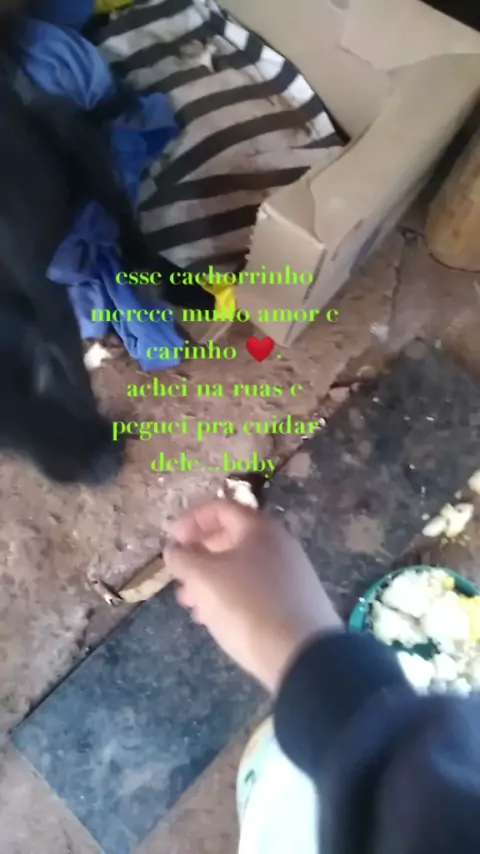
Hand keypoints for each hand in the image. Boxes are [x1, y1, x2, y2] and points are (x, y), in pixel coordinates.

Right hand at [164, 499, 342, 692]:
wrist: (302, 654)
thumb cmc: (248, 606)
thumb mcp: (205, 578)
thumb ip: (183, 558)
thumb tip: (174, 549)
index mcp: (259, 529)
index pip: (221, 509)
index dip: (191, 520)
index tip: (171, 540)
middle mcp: (278, 544)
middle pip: (231, 538)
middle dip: (199, 556)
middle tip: (179, 577)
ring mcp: (290, 574)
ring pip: (240, 568)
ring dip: (210, 581)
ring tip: (190, 604)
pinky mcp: (294, 602)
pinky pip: (255, 589)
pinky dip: (230, 597)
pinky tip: (215, 620)